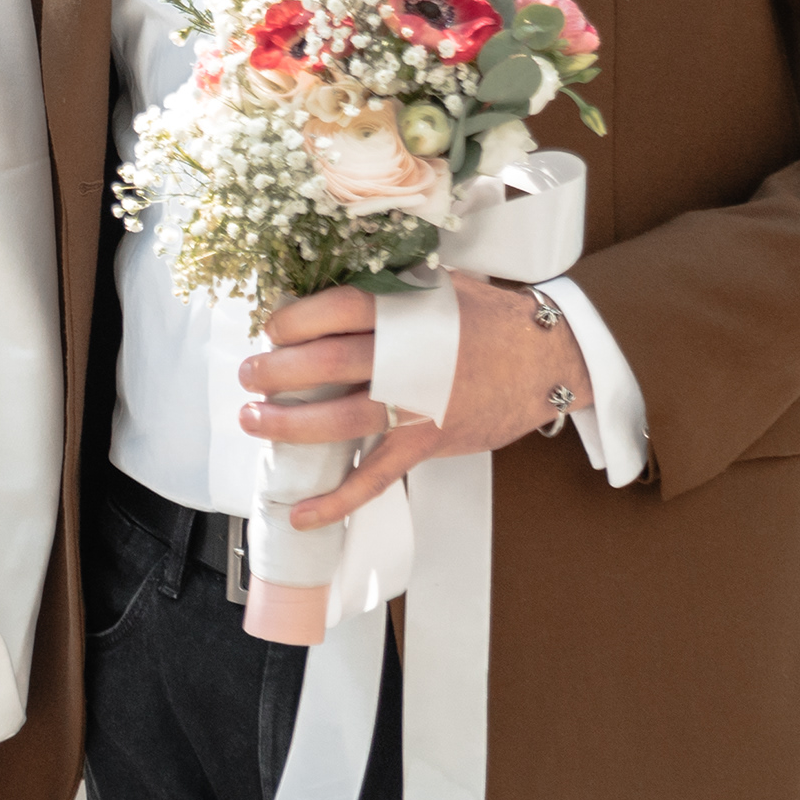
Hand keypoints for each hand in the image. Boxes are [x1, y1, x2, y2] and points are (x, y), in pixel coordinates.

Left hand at [237, 277, 584, 529]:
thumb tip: (320, 294)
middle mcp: (408, 359)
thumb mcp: (436, 286)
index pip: (336, 310)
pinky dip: (337, 500)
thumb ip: (384, 290)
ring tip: (253, 419)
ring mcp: (417, 406)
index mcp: (407, 312)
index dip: (293, 321)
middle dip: (276, 371)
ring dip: (288, 424)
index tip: (272, 329)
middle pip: (326, 364)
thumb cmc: (487, 317)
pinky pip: (376, 478)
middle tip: (249, 375)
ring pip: (340, 420)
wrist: (550, 356)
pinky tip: (302, 514)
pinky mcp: (426, 443)